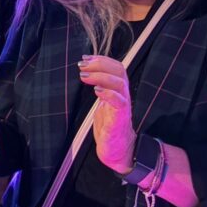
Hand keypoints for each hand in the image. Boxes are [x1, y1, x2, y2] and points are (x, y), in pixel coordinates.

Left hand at [78, 55, 134, 173]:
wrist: (116, 148)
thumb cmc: (108, 125)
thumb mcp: (102, 102)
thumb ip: (99, 87)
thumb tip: (85, 71)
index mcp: (118, 90)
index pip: (117, 67)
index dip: (102, 59)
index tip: (85, 57)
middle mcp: (123, 95)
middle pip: (119, 70)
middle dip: (100, 64)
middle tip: (82, 66)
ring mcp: (124, 106)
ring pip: (120, 83)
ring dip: (101, 76)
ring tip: (84, 76)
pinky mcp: (120, 118)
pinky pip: (119, 102)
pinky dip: (108, 94)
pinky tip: (96, 91)